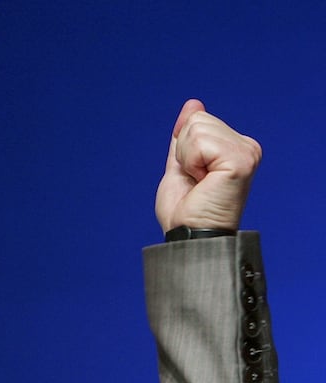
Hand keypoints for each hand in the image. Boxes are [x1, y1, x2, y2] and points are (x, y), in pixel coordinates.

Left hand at [155, 100, 261, 233]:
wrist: (189, 234)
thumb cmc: (185, 210)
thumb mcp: (180, 165)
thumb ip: (186, 137)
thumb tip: (193, 104)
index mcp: (235, 147)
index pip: (198, 120)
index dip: (183, 149)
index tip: (194, 176)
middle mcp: (246, 146)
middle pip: (197, 120)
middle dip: (184, 152)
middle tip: (196, 181)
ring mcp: (247, 152)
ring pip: (197, 128)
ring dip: (187, 159)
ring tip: (200, 182)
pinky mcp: (241, 159)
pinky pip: (200, 142)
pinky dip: (191, 163)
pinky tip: (204, 181)